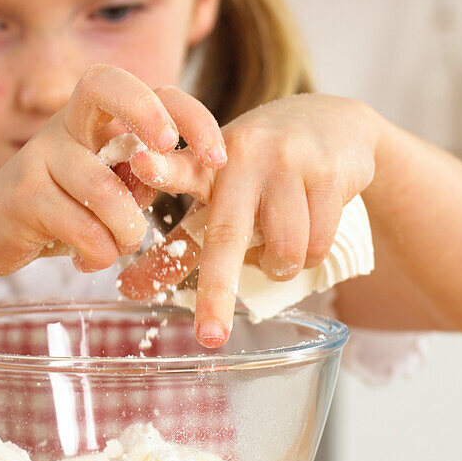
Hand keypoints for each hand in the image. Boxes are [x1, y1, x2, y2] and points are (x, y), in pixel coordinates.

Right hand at [0, 65, 226, 275]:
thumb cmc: (61, 206)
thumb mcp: (111, 187)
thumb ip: (146, 174)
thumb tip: (193, 172)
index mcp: (95, 117)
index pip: (149, 88)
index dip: (188, 114)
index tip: (216, 156)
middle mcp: (66, 124)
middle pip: (105, 85)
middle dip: (147, 114)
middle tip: (166, 152)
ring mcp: (40, 155)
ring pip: (106, 189)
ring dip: (126, 231)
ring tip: (116, 246)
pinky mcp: (22, 194)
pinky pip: (82, 228)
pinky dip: (97, 254)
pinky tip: (85, 259)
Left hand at [117, 94, 379, 345]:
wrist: (333, 124)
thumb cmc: (259, 170)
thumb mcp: (216, 192)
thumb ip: (178, 243)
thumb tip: (128, 290)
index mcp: (206, 164)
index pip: (179, 167)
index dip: (159, 168)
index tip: (141, 165)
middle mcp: (242, 156)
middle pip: (228, 234)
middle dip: (217, 292)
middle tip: (210, 337)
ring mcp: (288, 161)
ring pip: (284, 251)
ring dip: (283, 266)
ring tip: (281, 242)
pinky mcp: (329, 172)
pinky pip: (318, 244)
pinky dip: (313, 254)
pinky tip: (312, 227)